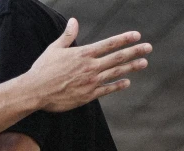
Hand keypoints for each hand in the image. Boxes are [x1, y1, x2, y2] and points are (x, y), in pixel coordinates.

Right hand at [26, 18, 151, 112]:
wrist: (36, 91)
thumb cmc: (43, 69)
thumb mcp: (54, 49)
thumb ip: (67, 36)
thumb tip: (74, 21)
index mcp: (83, 54)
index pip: (108, 44)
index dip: (124, 39)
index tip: (136, 35)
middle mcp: (90, 67)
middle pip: (117, 57)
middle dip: (134, 51)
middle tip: (148, 48)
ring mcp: (91, 82)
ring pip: (116, 73)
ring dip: (131, 67)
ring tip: (143, 63)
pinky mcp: (88, 95)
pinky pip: (107, 89)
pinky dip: (117, 85)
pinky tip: (126, 82)